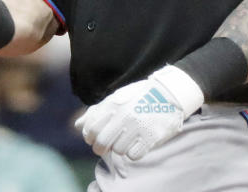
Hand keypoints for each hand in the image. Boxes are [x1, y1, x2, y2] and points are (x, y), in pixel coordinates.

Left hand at [75, 65, 203, 160]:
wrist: (169, 93)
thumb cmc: (139, 96)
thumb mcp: (116, 98)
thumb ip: (96, 112)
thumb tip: (78, 125)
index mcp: (112, 104)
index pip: (91, 128)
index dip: (89, 137)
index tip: (92, 139)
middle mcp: (123, 115)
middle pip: (102, 143)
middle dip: (100, 148)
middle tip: (103, 148)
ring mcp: (138, 126)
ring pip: (118, 150)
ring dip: (119, 148)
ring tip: (125, 140)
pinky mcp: (151, 136)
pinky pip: (134, 155)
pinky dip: (133, 152)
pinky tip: (136, 144)